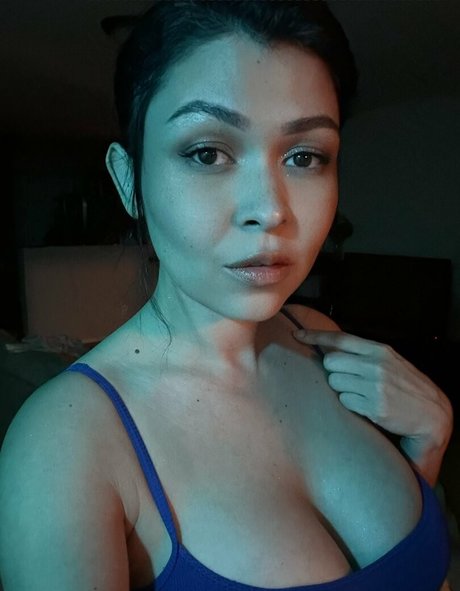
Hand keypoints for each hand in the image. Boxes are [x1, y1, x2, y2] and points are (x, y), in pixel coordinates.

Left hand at [292, 329, 452, 446]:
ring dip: (342, 388)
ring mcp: (374, 387)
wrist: (431, 413)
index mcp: (379, 350)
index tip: (298, 334)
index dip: (315, 336)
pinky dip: (350, 403)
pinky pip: (345, 401)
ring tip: (360, 392)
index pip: (340, 339)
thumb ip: (363, 354)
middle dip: (332, 369)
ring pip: (335, 382)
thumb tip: (331, 349)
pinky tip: (365, 404)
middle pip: (331, 361)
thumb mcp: (389, 360)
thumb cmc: (406, 385)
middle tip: (347, 377)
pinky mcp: (373, 407)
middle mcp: (375, 366)